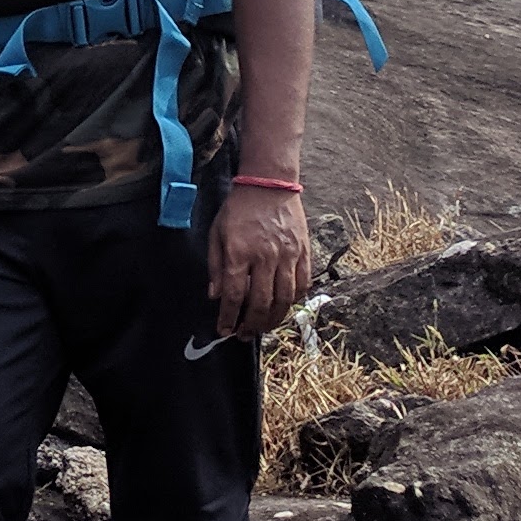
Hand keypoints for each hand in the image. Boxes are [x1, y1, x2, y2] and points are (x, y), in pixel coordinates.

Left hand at [208, 184, 317, 339]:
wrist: (269, 185)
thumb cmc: (239, 209)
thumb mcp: (217, 234)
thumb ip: (216, 266)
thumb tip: (216, 295)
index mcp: (240, 252)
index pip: (235, 294)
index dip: (229, 317)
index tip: (224, 330)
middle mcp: (266, 256)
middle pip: (262, 302)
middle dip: (252, 325)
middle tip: (244, 335)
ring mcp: (288, 255)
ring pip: (285, 298)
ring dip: (274, 319)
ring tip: (263, 327)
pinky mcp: (304, 253)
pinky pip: (303, 285)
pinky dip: (294, 301)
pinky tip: (284, 307)